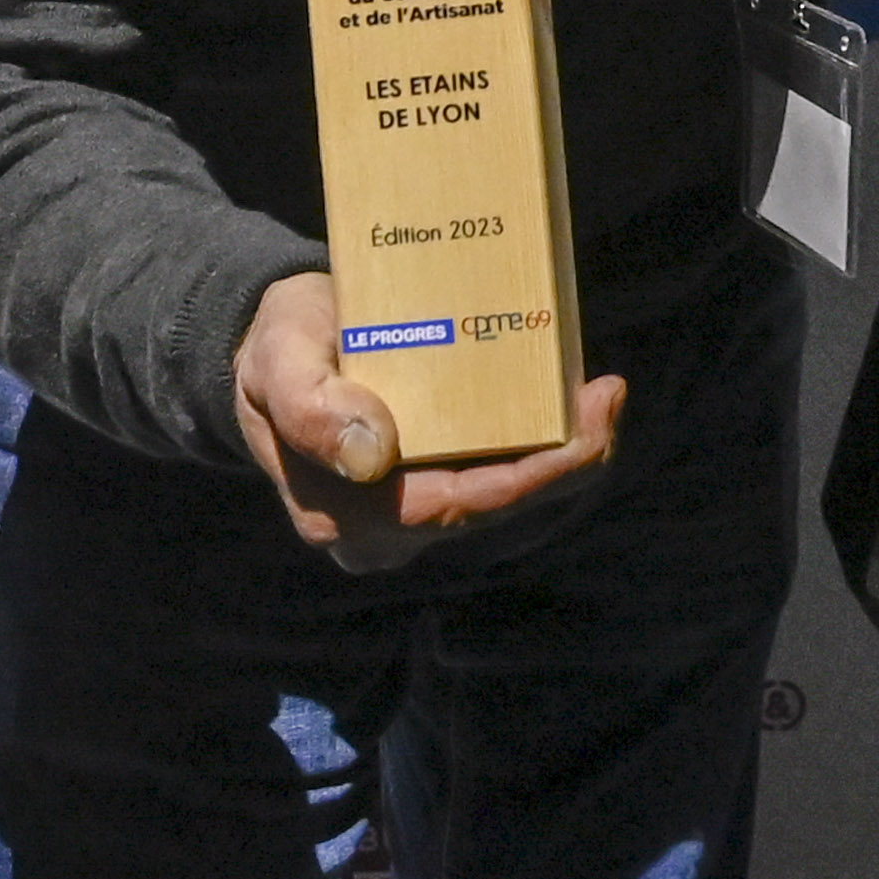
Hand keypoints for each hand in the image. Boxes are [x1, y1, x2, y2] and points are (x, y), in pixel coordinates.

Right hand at [230, 272, 625, 573]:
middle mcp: (378, 533)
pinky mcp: (421, 490)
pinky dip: (535, 446)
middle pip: (493, 506)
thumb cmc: (277, 345)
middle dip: (566, 460)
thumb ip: (312, 406)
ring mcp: (401, 518)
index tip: (590, 424)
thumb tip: (372, 456)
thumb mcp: (281, 359)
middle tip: (610, 394)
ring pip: (499, 497)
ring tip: (601, 396)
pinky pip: (490, 477)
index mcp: (343, 513)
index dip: (539, 473)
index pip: (462, 505)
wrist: (268, 346)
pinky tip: (568, 403)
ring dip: (559, 454)